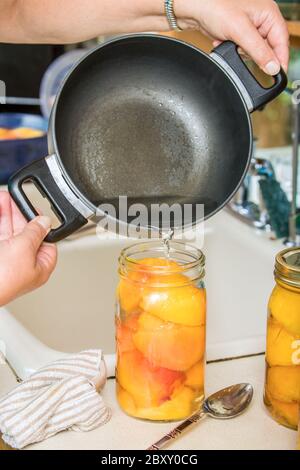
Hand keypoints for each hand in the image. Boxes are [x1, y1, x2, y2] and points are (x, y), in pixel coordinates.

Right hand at [0, 191, 56, 305]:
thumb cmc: (1, 280)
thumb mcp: (24, 249)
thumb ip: (34, 232)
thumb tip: (45, 222)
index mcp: (39, 267)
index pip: (47, 240)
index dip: (40, 223)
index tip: (33, 209)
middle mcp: (24, 264)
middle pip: (25, 232)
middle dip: (17, 212)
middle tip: (12, 198)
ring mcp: (7, 260)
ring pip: (8, 231)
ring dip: (5, 213)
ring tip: (3, 198)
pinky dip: (0, 221)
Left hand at [177, 0, 288, 74]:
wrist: (194, 9)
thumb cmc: (216, 8)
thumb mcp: (240, 32)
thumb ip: (258, 51)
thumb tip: (273, 67)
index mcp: (269, 14)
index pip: (282, 42)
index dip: (280, 60)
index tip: (277, 76)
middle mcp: (262, 20)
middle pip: (268, 48)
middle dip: (254, 54)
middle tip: (242, 51)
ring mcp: (251, 27)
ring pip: (254, 51)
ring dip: (241, 52)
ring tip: (230, 41)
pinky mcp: (239, 34)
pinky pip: (242, 50)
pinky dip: (233, 50)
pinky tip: (224, 42)